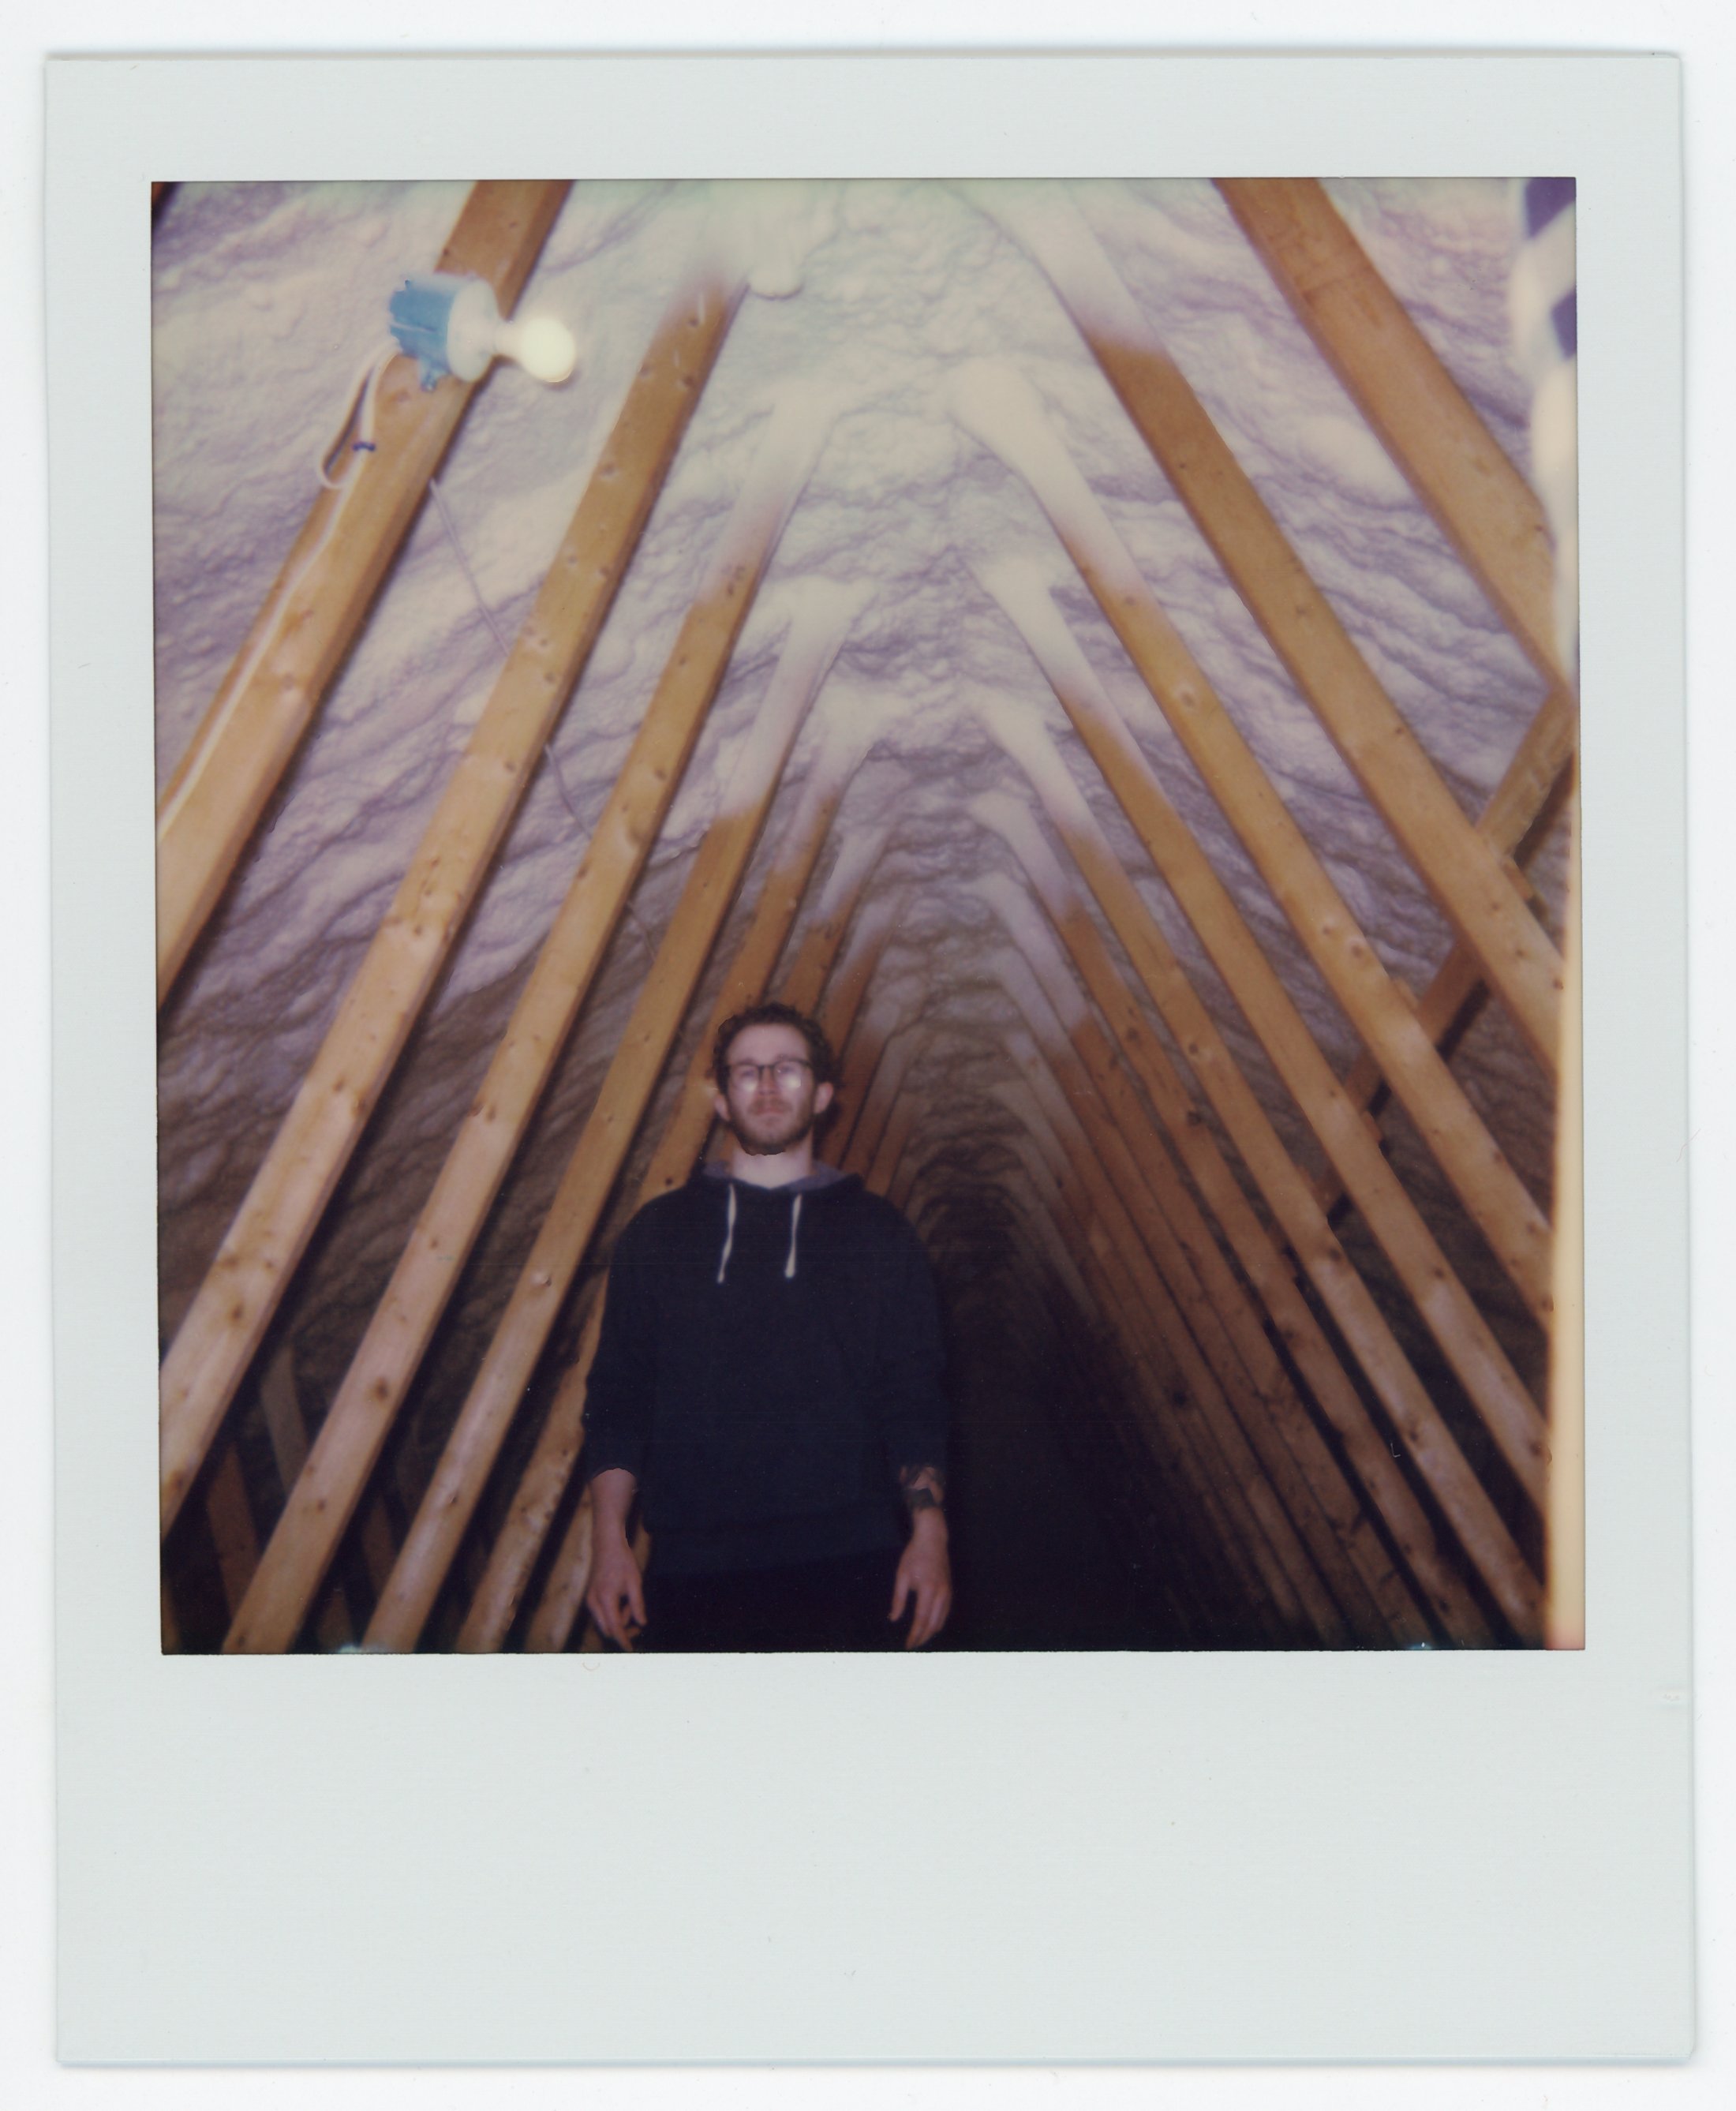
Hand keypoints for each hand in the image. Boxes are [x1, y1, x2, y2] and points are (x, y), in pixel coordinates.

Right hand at [586, 1530, 646, 1649]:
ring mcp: (590, 1600)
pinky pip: (602, 1614)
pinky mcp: (590, 1598)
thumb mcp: (635, 1582)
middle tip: (638, 1621)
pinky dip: (613, 1613)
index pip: (615, 1627)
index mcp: (606, 1598)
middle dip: (623, 1629)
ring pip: (605, 1622)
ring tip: (629, 1601)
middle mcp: (594, 1602)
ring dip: (619, 1619)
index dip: (623, 1640)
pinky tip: (622, 1600)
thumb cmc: (622, 1561)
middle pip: (608, 1629)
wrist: (606, 1544)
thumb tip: (641, 1624)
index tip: (630, 1650)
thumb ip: (637, 1605)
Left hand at [890, 1512, 950, 1648]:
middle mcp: (941, 1593)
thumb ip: (898, 1598)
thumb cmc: (914, 1555)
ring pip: (941, 1620)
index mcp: (927, 1589)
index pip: (921, 1619)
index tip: (907, 1645)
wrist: (933, 1539)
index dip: (914, 1634)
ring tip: (919, 1638)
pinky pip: (945, 1613)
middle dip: (922, 1637)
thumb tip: (893, 1618)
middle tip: (912, 1645)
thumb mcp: (902, 1575)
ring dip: (930, 1632)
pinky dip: (937, 1623)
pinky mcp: (950, 1590)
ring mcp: (948, 1592)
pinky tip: (930, 1626)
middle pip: (932, 1624)